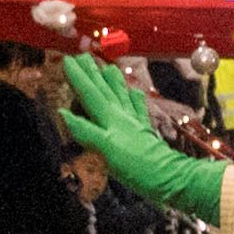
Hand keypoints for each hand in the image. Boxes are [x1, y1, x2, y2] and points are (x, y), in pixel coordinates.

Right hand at [65, 53, 228, 221]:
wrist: (170, 178)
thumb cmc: (138, 168)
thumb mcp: (105, 151)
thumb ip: (85, 131)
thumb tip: (63, 112)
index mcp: (110, 119)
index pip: (90, 94)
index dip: (78, 78)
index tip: (67, 60)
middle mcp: (122, 117)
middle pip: (104, 90)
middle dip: (91, 73)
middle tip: (82, 55)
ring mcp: (135, 123)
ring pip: (120, 95)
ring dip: (112, 81)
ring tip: (107, 66)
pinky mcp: (145, 132)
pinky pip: (138, 109)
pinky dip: (135, 99)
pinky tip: (136, 92)